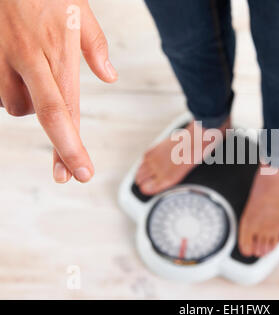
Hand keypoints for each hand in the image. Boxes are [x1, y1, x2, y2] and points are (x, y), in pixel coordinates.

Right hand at [0, 0, 116, 182]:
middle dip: (60, 150)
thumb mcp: (79, 10)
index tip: (82, 172)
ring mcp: (2, 58)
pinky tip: (19, 72)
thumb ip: (95, 46)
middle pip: (45, 116)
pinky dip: (11, 90)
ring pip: (16, 106)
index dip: (73, 146)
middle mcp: (29, 59)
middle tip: (68, 176)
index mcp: (57, 52)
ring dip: (30, 107)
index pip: (66, 110)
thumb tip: (110, 77)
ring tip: (39, 82)